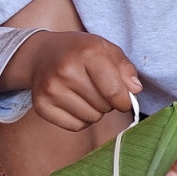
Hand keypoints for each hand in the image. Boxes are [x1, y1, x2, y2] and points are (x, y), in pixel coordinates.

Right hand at [2, 30, 140, 130]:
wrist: (42, 54)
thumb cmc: (81, 52)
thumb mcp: (106, 49)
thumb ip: (125, 68)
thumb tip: (135, 90)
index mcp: (88, 54)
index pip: (113, 91)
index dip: (125, 101)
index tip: (126, 101)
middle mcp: (66, 71)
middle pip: (104, 106)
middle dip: (109, 102)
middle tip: (99, 89)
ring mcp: (51, 89)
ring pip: (91, 118)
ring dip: (95, 110)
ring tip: (86, 93)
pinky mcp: (41, 105)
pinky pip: (75, 126)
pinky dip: (81, 119)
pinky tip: (75, 102)